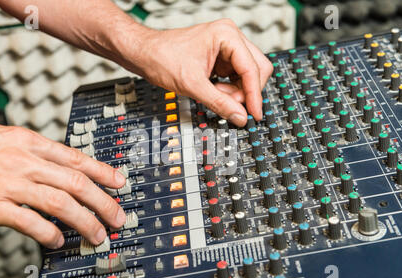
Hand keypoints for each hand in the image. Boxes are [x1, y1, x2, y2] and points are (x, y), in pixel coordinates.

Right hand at [0, 121, 126, 248]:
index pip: (76, 158)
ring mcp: (9, 185)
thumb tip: (68, 168)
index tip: (120, 182)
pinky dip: (48, 233)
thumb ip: (38, 153)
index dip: (103, 172)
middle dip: (103, 202)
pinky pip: (28, 222)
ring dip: (84, 221)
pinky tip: (59, 240)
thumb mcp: (9, 139)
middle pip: (75, 183)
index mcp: (30, 143)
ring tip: (97, 234)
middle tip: (118, 217)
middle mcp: (24, 162)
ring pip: (59, 203)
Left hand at [132, 19, 272, 126]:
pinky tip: (214, 92)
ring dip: (236, 92)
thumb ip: (219, 103)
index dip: (254, 95)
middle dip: (245, 92)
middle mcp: (231, 38)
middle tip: (233, 108)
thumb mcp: (192, 85)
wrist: (144, 54)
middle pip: (257, 70)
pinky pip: (236, 78)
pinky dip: (229, 90)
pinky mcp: (222, 59)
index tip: (254, 114)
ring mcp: (227, 49)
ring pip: (248, 76)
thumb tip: (240, 117)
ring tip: (215, 95)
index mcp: (227, 35)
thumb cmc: (162, 57)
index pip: (252, 68)